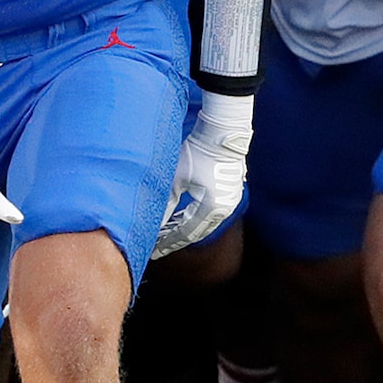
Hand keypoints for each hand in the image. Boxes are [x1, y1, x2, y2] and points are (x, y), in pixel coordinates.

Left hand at [157, 93, 251, 255]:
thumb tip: (152, 224)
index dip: (168, 243)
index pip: (186, 233)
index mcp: (212, 208)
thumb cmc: (197, 151)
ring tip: (167, 234)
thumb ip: (165, 204)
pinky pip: (210, 212)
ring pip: (204, 223)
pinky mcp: (230, 191)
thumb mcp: (176, 178)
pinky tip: (182, 217)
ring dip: (185, 229)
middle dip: (176, 239)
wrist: (222, 130)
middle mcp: (225, 209)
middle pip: (196, 232)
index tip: (154, 252)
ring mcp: (230, 200)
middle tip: (158, 248)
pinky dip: (194, 217)